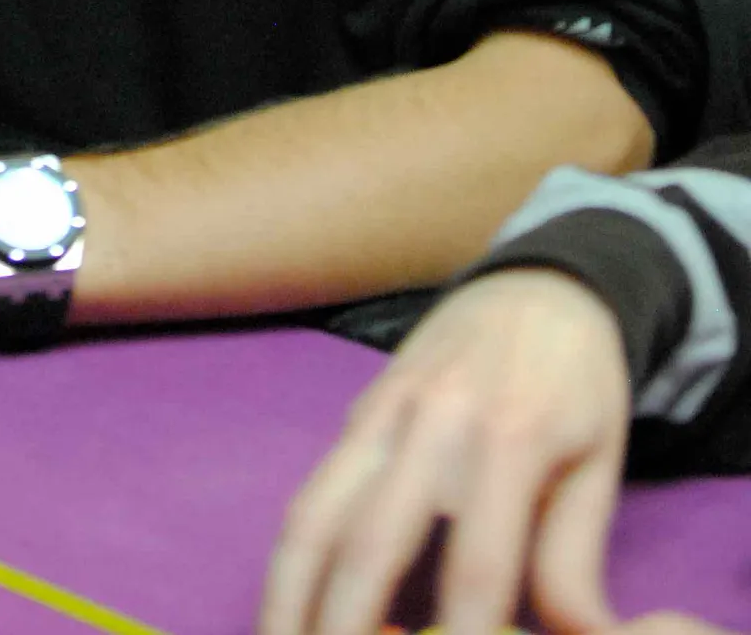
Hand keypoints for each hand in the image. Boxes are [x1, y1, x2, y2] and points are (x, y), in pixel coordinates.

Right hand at [260, 267, 631, 634]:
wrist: (537, 285)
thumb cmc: (577, 383)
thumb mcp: (600, 465)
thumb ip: (575, 561)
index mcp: (509, 437)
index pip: (477, 567)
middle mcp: (432, 422)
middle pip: (369, 544)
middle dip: (343, 628)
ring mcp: (383, 412)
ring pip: (314, 514)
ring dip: (288, 598)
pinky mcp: (356, 412)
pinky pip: (312, 491)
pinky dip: (291, 558)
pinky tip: (285, 608)